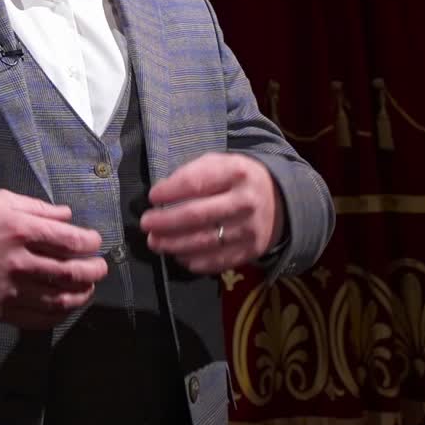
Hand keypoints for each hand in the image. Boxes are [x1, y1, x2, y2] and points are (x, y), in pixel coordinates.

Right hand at [0, 190, 108, 328]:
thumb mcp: (4, 201)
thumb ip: (39, 208)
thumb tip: (69, 216)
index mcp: (20, 230)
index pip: (67, 240)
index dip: (88, 241)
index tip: (95, 241)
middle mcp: (19, 263)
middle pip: (68, 272)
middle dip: (92, 270)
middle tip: (101, 267)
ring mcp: (12, 291)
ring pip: (59, 298)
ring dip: (81, 294)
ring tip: (89, 287)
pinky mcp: (5, 311)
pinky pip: (41, 319)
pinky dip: (61, 314)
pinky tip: (69, 305)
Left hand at [139, 152, 283, 273]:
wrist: (278, 200)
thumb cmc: (236, 178)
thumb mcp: (220, 163)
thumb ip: (192, 174)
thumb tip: (161, 194)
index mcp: (236, 172)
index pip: (196, 183)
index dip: (170, 192)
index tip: (152, 197)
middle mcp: (245, 202)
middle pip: (197, 216)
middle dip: (166, 222)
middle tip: (145, 224)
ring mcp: (250, 229)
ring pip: (205, 241)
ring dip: (174, 244)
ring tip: (154, 242)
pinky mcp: (251, 251)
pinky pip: (218, 260)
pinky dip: (194, 261)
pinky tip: (178, 255)